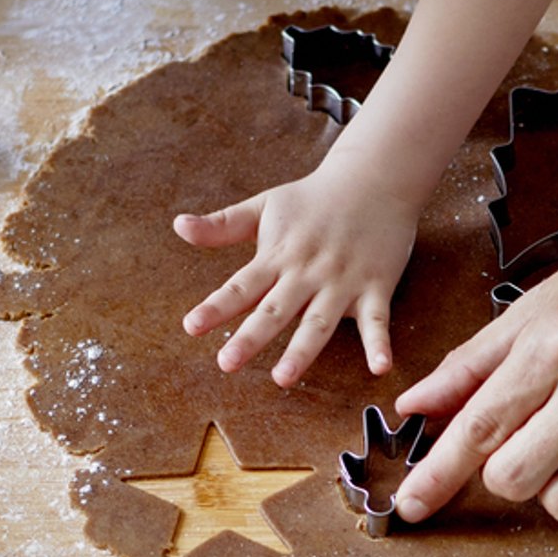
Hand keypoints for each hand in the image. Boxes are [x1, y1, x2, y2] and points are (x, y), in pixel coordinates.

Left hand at [175, 158, 420, 386]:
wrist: (374, 178)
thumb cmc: (313, 199)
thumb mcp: (265, 206)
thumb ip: (223, 225)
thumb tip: (178, 226)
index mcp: (278, 256)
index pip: (241, 286)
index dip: (216, 307)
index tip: (192, 327)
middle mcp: (307, 272)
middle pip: (275, 309)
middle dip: (251, 337)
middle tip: (227, 363)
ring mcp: (342, 281)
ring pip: (319, 322)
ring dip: (302, 351)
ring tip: (283, 378)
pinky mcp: (375, 287)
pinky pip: (377, 320)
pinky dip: (379, 343)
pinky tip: (379, 368)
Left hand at [392, 170, 557, 524]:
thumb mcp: (546, 298)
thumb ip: (477, 359)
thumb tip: (417, 405)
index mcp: (557, 342)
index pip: (478, 428)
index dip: (435, 474)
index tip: (408, 506)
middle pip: (514, 478)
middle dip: (503, 469)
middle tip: (524, 439)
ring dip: (555, 485)